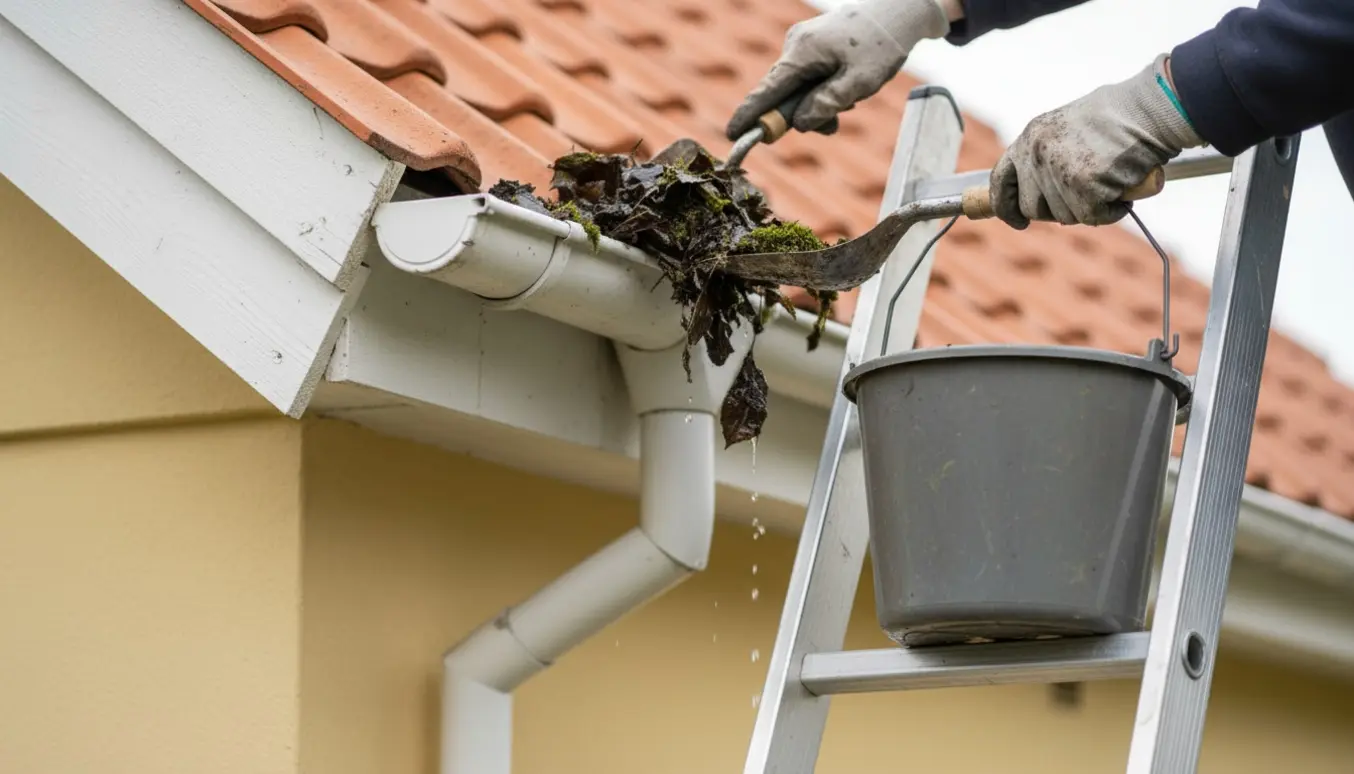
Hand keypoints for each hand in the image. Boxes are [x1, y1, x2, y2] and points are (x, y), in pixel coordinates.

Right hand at [725, 0, 950, 139]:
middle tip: (832, 126)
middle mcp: (795, 45)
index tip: (732, 134)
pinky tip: (846, 87)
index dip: (750, 115)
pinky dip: (821, 89)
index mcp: (802, 52)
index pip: (767, 91)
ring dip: (817, 103)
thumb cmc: (882, 45)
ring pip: (797, 87)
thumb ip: (827, 105)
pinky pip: (807, 76)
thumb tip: (801, 123)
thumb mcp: (859, 83)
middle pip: (783, 93)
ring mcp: (802, 43)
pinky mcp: (812, 44)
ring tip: (851, 100)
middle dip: (802, 115)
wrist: (898, 12)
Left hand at [990, 54, 1204, 228]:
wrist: (1150, 107)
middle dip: (1058, 210)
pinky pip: (1093, 217)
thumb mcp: (1068, 129)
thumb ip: (1048, 156)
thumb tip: (1039, 193)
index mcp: (1030, 138)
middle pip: (1033, 208)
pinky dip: (1112, 211)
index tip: (1018, 222)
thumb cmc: (1119, 116)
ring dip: (1091, 207)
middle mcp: (1036, 154)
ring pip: (1065, 216)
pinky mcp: (1083, 186)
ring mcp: (1057, 171)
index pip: (1001, 181)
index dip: (1006, 207)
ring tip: (1112, 180)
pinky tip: (1124, 189)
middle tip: (1088, 194)